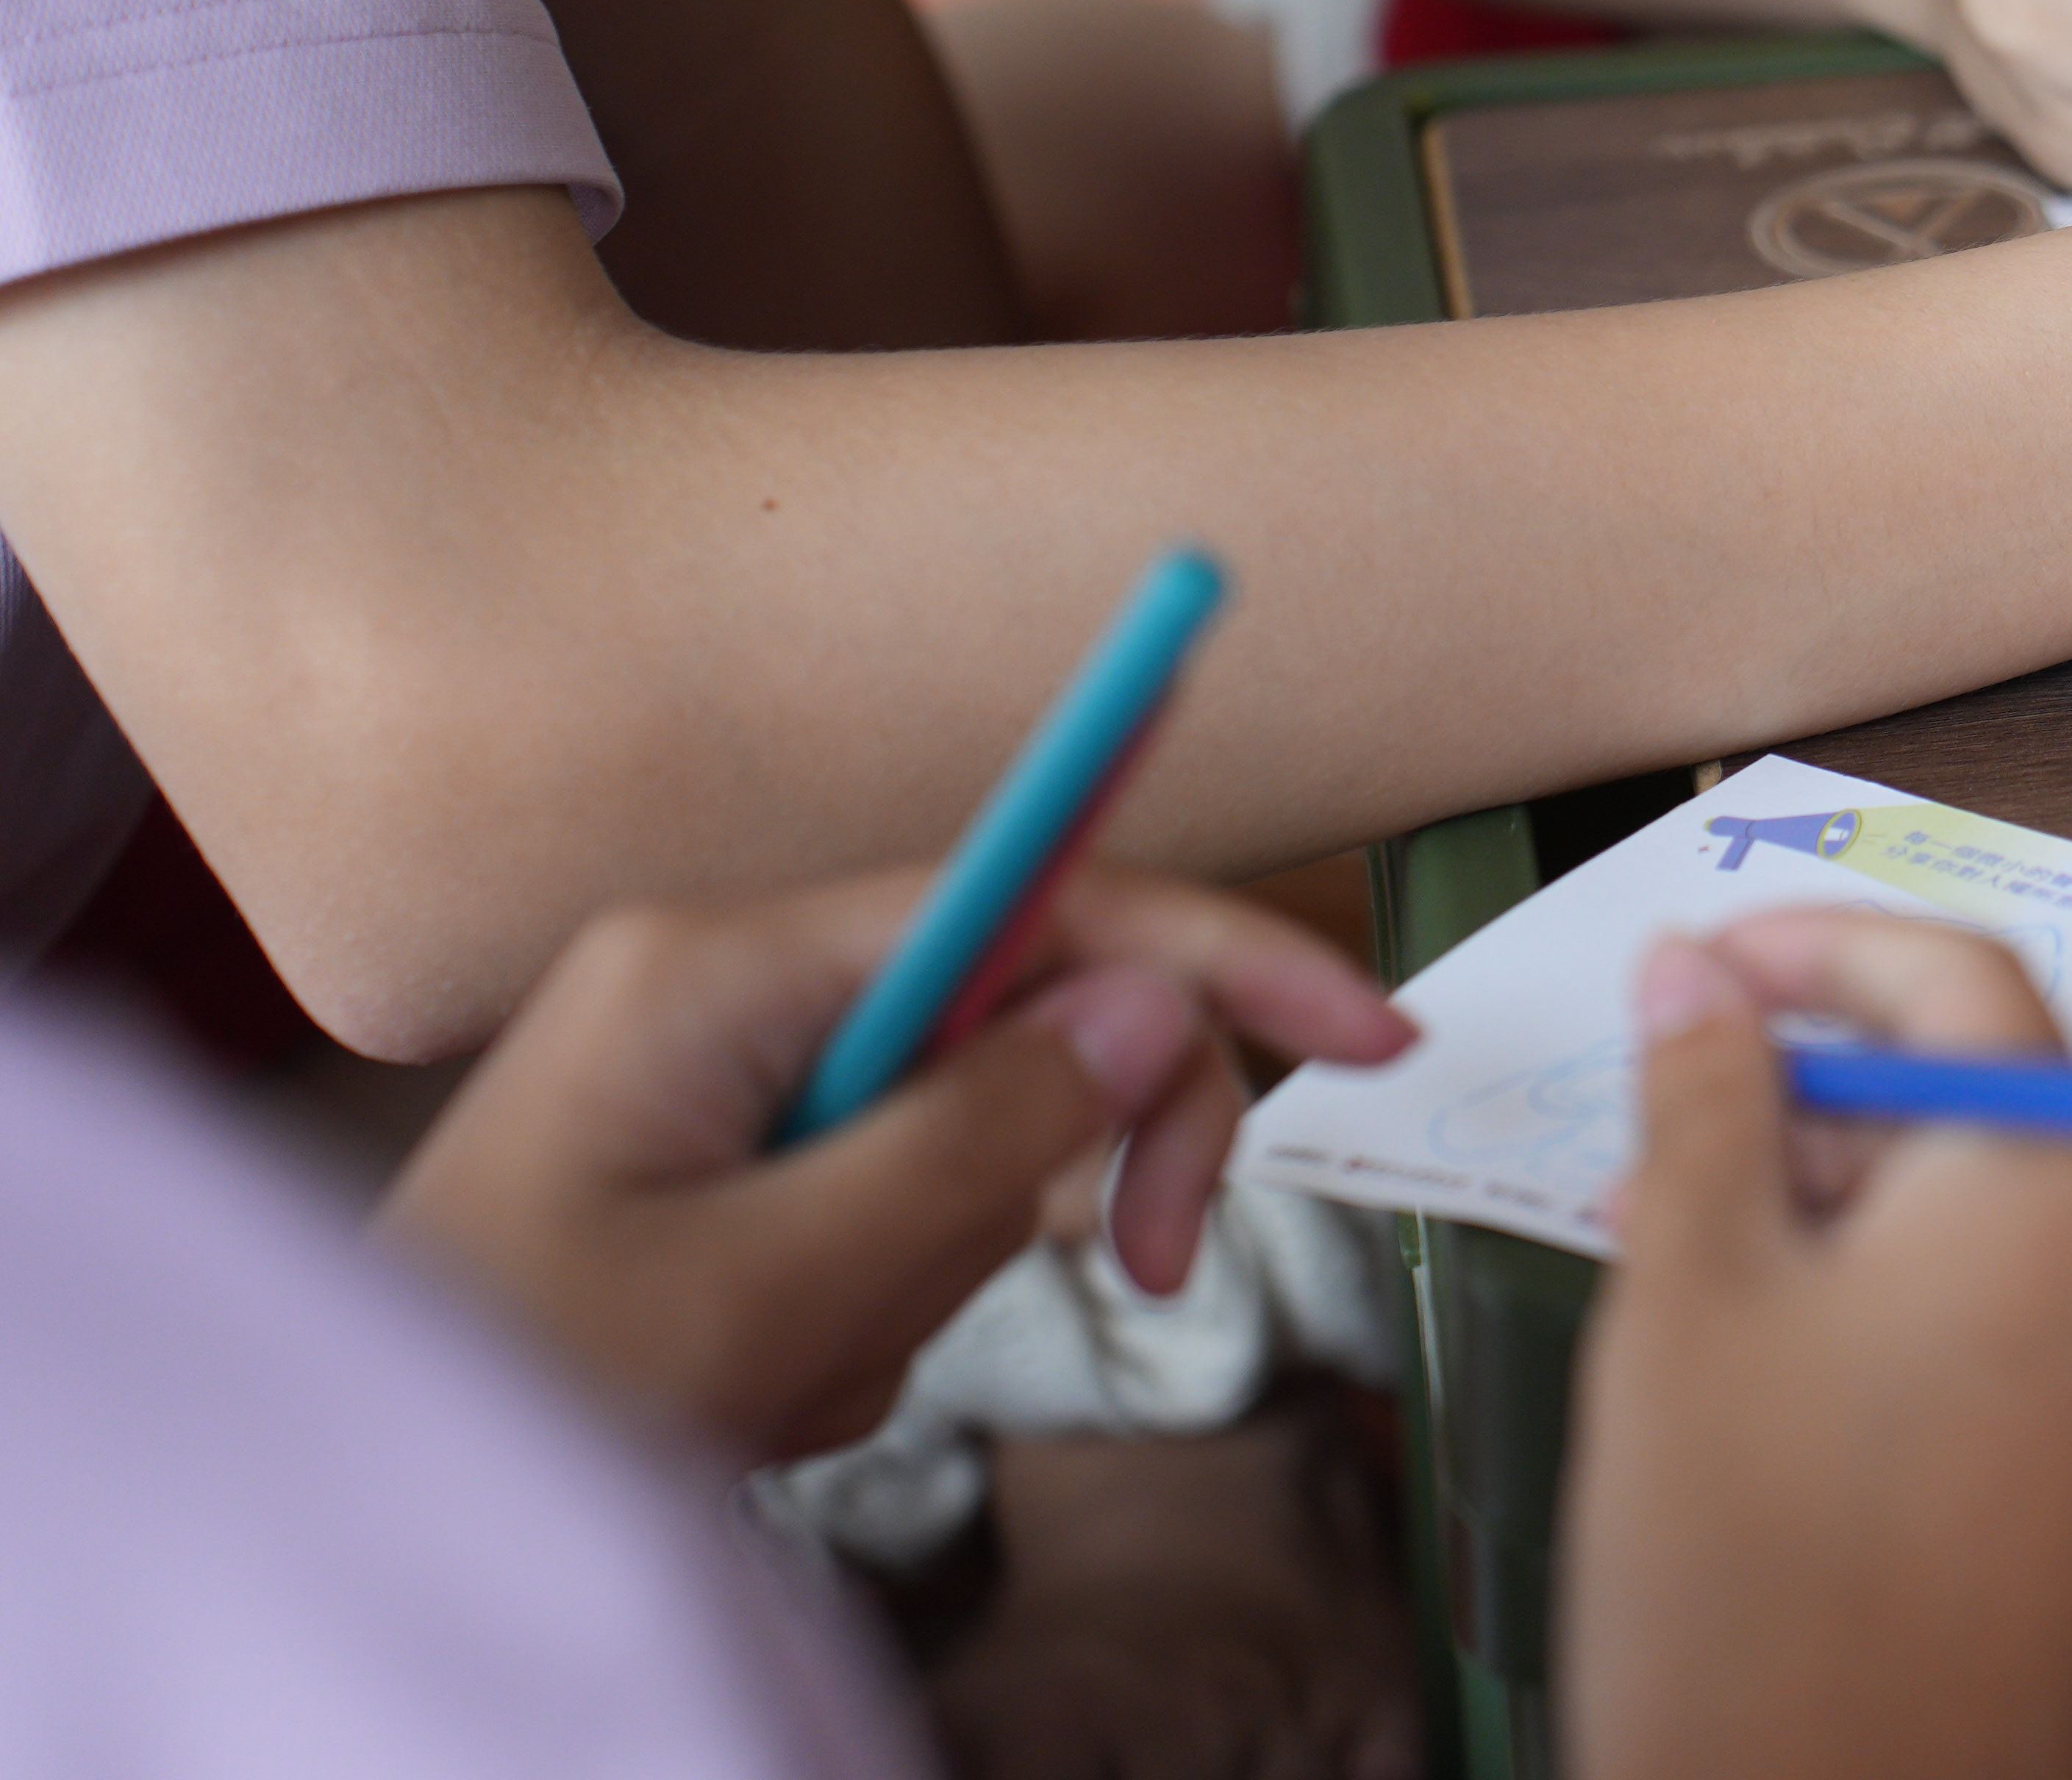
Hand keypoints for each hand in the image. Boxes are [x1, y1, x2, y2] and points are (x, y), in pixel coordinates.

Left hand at [376, 871, 1412, 1464]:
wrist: (367, 1520)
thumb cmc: (520, 1401)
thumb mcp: (767, 1291)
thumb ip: (977, 1141)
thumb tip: (1152, 1012)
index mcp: (717, 968)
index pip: (1035, 895)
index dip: (1214, 948)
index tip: (1360, 1026)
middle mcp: (725, 984)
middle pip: (1026, 1012)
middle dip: (1089, 1148)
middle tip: (1153, 1268)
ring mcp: (724, 1072)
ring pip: (969, 1135)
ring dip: (940, 1267)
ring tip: (810, 1364)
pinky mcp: (728, 1162)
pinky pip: (894, 1207)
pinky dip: (878, 1307)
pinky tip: (778, 1374)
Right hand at [1559, 911, 2071, 1779]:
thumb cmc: (1759, 1598)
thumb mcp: (1690, 1297)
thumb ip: (1704, 1102)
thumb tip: (1700, 980)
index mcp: (2065, 1198)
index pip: (1969, 984)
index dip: (1826, 951)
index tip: (1717, 963)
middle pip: (1994, 1105)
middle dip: (1823, 1105)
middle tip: (1668, 1133)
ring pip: (2002, 1221)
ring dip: (1856, 1212)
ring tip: (1693, 1269)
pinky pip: (2030, 1328)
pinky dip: (1915, 1306)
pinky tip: (1783, 1368)